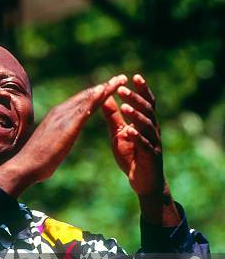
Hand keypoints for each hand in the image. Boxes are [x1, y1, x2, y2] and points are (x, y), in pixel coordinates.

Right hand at [0, 75, 127, 196]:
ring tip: (120, 80)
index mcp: (57, 117)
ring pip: (87, 99)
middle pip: (86, 96)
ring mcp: (63, 117)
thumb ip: (57, 139)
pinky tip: (105, 92)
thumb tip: (58, 142)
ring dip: (105, 89)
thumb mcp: (52, 145)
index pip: (80, 102)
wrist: (26, 166)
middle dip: (104, 87)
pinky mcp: (66, 126)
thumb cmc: (37, 161)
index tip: (110, 87)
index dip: (96, 94)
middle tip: (121, 78)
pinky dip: (95, 99)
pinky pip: (83, 109)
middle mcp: (60, 112)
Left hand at [102, 74, 179, 224]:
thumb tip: (105, 98)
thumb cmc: (132, 156)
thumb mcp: (118, 134)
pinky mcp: (150, 156)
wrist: (143, 181)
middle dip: (135, 99)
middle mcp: (152, 130)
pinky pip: (144, 145)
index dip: (142, 90)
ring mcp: (153, 143)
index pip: (146, 102)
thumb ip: (113, 117)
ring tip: (124, 107)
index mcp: (145, 123)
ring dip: (135, 115)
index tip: (134, 77)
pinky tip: (129, 131)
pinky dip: (137, 137)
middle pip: (147, 110)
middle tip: (122, 89)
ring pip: (146, 125)